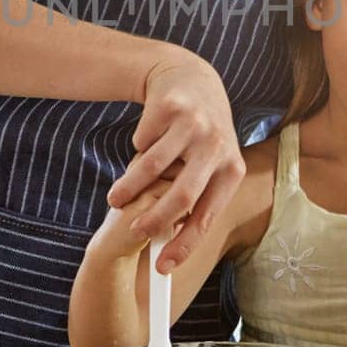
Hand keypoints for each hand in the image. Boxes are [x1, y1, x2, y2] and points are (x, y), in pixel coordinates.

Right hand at [106, 53, 243, 274]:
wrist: (190, 79)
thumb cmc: (198, 135)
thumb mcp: (211, 163)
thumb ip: (197, 197)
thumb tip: (171, 246)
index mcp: (231, 169)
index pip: (208, 216)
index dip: (184, 245)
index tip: (162, 267)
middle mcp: (217, 147)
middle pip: (182, 196)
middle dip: (154, 220)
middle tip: (133, 231)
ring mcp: (194, 125)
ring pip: (153, 168)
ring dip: (129, 189)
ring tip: (115, 199)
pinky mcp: (170, 108)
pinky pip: (143, 141)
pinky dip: (138, 149)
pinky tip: (144, 143)